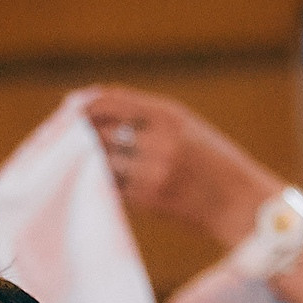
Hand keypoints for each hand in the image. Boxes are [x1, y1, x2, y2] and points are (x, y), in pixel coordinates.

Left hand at [84, 86, 282, 247]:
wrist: (238, 201)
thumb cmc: (209, 159)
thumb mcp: (185, 125)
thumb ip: (145, 116)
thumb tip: (92, 109)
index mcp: (169, 114)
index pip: (110, 101)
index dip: (83, 105)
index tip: (69, 110)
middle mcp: (160, 140)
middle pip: (100, 132)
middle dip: (80, 135)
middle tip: (63, 139)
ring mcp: (153, 171)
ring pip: (102, 162)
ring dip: (88, 162)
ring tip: (79, 161)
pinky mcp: (149, 198)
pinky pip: (112, 185)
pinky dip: (101, 181)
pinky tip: (98, 180)